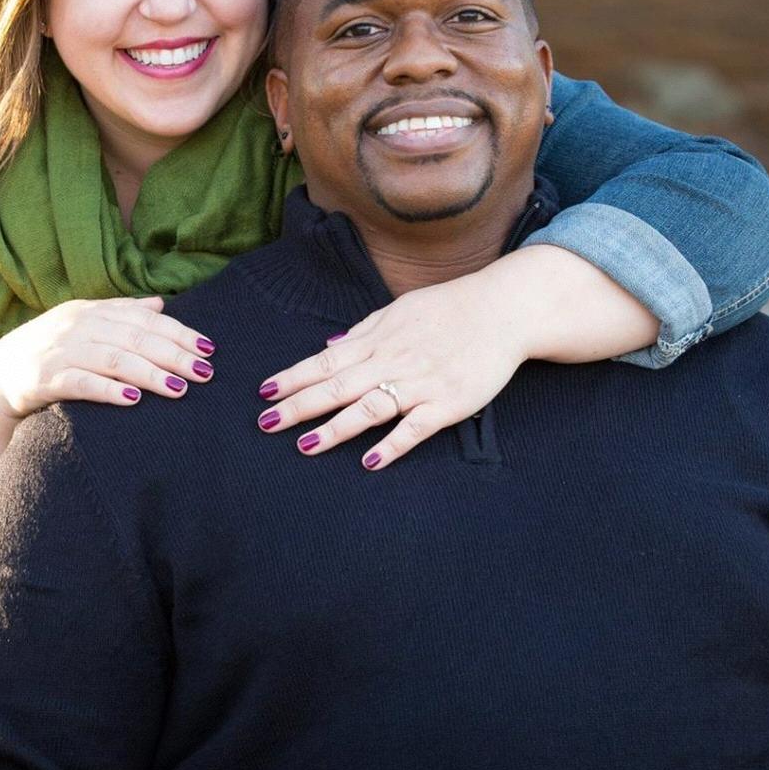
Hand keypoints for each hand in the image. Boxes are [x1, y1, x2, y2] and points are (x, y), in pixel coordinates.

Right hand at [0, 296, 215, 420]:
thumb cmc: (48, 354)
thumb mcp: (83, 327)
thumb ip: (121, 314)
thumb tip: (160, 303)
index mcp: (90, 311)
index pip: (143, 318)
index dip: (178, 332)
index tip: (208, 349)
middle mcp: (76, 326)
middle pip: (134, 338)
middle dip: (173, 354)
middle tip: (204, 372)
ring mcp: (59, 352)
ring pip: (113, 359)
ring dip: (149, 373)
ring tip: (179, 388)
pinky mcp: (43, 380)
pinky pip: (81, 384)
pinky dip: (109, 390)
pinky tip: (134, 400)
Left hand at [254, 271, 533, 469]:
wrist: (504, 310)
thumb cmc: (450, 309)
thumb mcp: (400, 310)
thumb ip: (364, 331)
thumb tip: (328, 347)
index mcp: (379, 340)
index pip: (326, 362)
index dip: (293, 377)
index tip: (264, 392)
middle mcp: (393, 361)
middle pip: (338, 387)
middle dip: (299, 405)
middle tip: (265, 423)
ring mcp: (420, 384)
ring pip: (369, 408)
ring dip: (335, 428)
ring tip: (305, 446)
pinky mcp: (448, 403)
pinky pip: (415, 428)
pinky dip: (392, 444)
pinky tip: (370, 461)